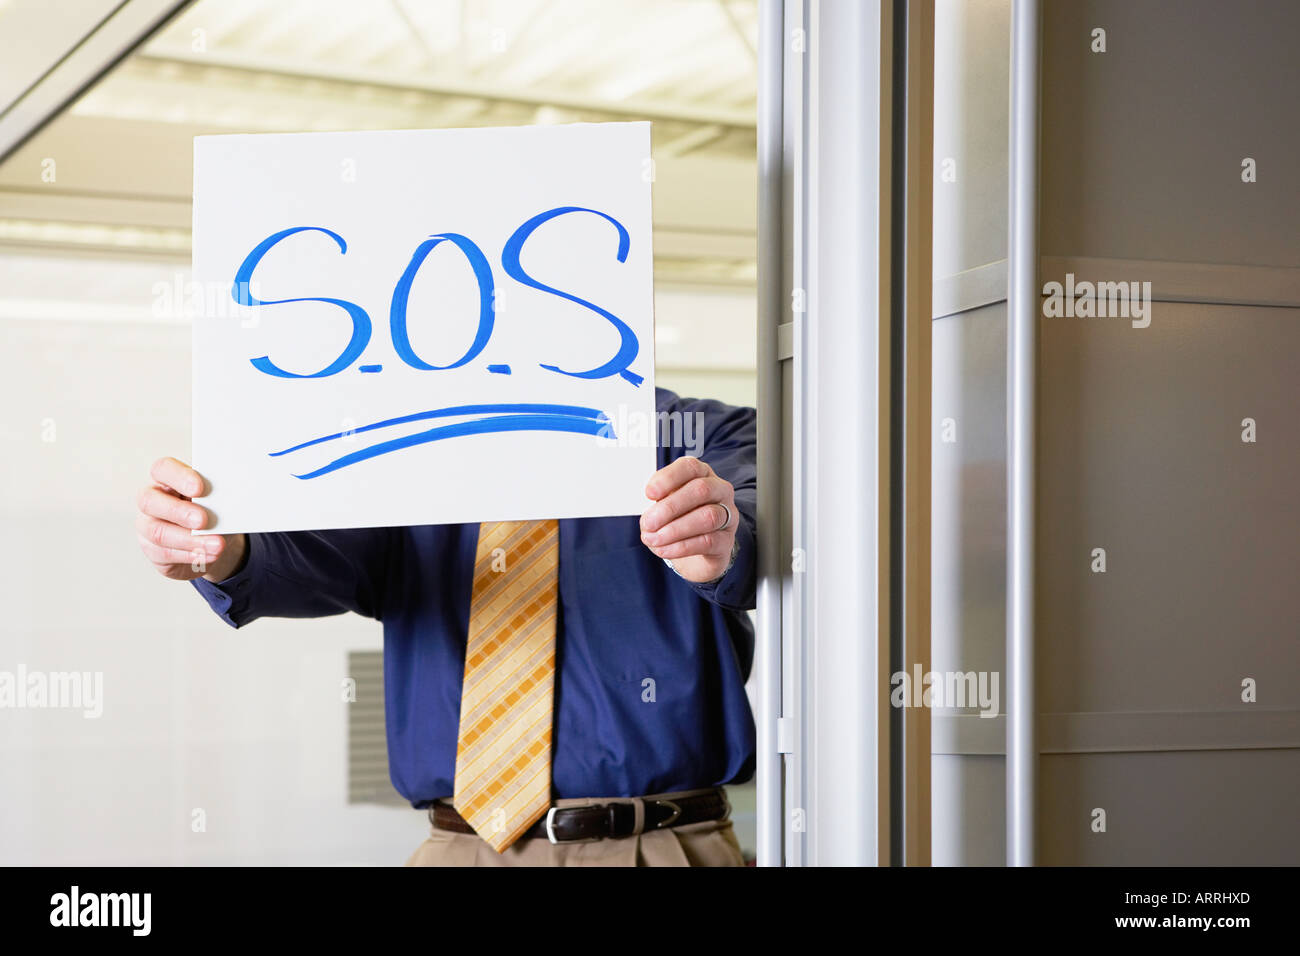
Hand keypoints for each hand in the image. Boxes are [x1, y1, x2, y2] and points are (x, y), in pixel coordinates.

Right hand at [136, 457, 245, 581]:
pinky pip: (166, 553)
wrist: (215, 542)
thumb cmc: (214, 513)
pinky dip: (191, 555)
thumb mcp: (218, 503)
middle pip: (149, 500)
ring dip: (190, 540)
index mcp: (168, 479)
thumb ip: (217, 499)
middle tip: (203, 520)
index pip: (162, 469)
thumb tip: (229, 502)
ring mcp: (147, 526)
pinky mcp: (152, 550)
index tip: (200, 488)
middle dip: (179, 511)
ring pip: (158, 532)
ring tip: (218, 545)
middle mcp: (152, 500)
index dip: (179, 477)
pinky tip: (210, 555)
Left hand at [640, 456, 737, 583]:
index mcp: (702, 475)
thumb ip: (657, 507)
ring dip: (676, 529)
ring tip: (654, 539)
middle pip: (701, 490)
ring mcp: (728, 516)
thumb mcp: (663, 508)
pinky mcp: (726, 541)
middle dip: (670, 507)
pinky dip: (681, 547)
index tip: (649, 494)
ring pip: (708, 517)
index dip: (669, 478)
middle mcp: (720, 491)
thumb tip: (649, 517)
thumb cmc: (677, 522)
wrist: (693, 555)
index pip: (690, 467)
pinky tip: (663, 550)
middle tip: (648, 522)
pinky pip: (708, 541)